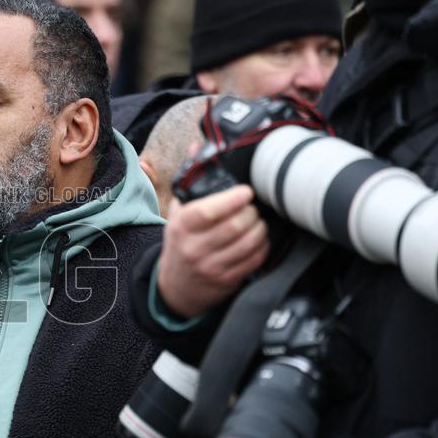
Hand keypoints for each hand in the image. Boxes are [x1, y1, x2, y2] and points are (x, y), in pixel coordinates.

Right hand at [156, 185, 268, 318]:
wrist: (175, 285)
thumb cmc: (181, 243)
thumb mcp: (176, 216)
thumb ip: (189, 188)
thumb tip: (198, 152)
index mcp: (181, 228)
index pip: (209, 211)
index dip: (233, 199)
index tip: (245, 192)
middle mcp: (194, 248)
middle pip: (235, 226)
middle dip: (251, 212)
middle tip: (251, 207)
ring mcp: (211, 266)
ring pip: (248, 242)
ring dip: (260, 227)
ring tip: (257, 221)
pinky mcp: (226, 280)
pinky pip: (254, 259)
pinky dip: (262, 245)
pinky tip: (259, 238)